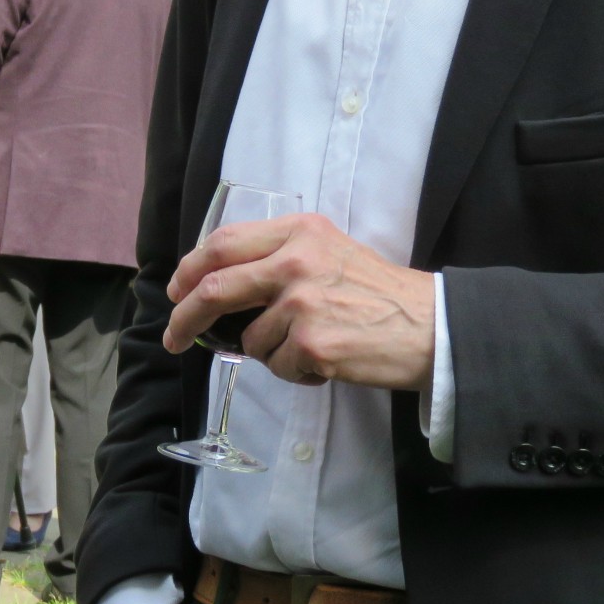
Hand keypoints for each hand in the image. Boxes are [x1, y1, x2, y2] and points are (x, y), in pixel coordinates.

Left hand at [162, 213, 433, 390]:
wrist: (429, 325)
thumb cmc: (378, 292)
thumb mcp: (328, 250)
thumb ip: (278, 257)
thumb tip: (219, 287)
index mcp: (298, 231)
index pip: (223, 244)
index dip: (190, 269)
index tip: (176, 291)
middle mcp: (295, 261)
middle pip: (215, 288)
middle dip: (184, 317)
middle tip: (175, 336)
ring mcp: (302, 303)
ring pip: (249, 340)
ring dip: (271, 353)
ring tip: (313, 345)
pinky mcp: (311, 343)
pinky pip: (277, 367)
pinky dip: (296, 372)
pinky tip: (327, 361)